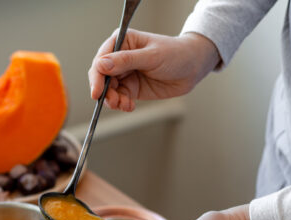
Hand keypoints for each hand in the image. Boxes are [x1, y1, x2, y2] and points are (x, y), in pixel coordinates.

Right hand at [88, 30, 219, 110]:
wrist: (193, 68)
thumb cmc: (176, 54)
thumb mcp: (152, 56)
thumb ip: (126, 61)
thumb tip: (101, 65)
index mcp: (122, 42)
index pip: (101, 59)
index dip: (97, 76)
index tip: (97, 91)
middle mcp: (120, 58)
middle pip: (101, 77)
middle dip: (104, 92)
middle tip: (112, 102)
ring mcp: (125, 74)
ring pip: (108, 90)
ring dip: (113, 100)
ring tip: (124, 105)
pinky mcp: (131, 88)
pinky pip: (119, 98)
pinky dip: (121, 104)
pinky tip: (129, 106)